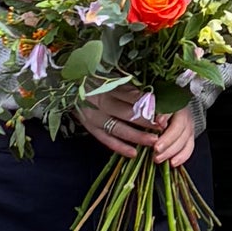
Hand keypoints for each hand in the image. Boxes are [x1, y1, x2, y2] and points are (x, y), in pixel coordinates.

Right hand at [79, 91, 198, 168]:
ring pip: (117, 128)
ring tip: (153, 141)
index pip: (130, 95)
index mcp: (105, 86)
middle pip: (126, 112)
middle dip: (146, 121)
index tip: (163, 108)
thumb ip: (127, 86)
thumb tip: (149, 96)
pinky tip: (134, 153)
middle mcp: (98, 102)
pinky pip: (106, 139)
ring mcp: (93, 117)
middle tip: (162, 126)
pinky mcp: (89, 127)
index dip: (146, 102)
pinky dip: (119, 147)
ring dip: (136, 136)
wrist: (69, 86)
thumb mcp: (109, 77)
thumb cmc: (94, 79)